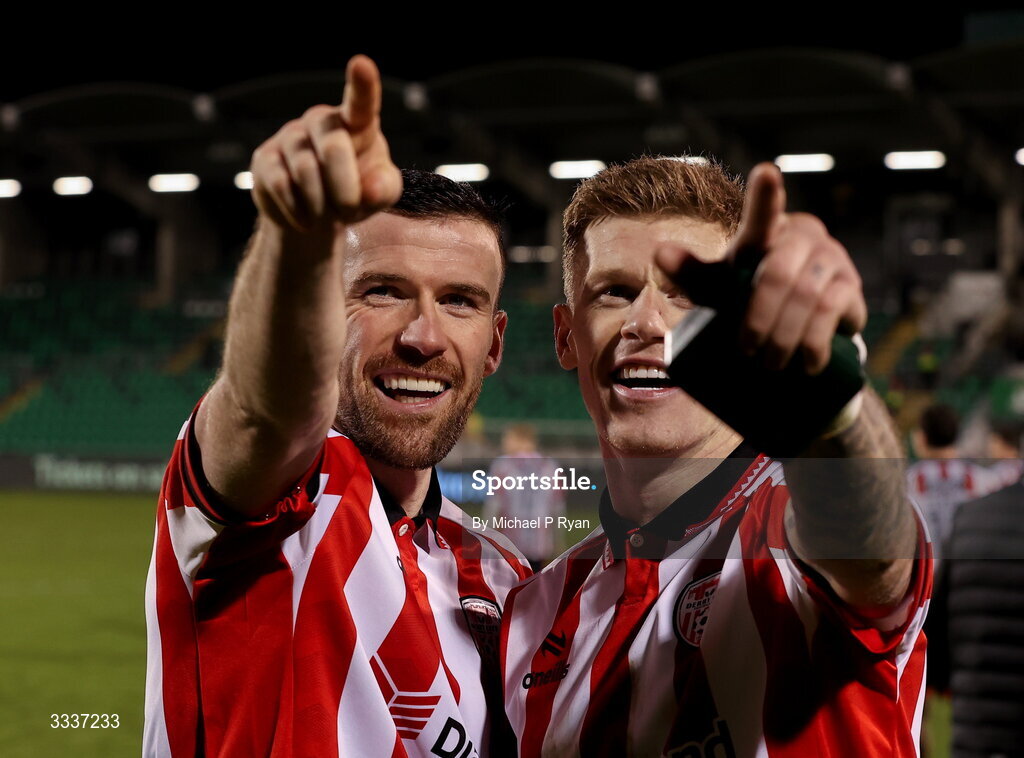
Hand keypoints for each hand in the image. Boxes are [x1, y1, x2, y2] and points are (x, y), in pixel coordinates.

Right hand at [250, 55, 402, 232]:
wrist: (318, 214)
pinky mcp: (265, 158)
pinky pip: (281, 186)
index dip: (361, 84)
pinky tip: (306, 220)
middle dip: (345, 190)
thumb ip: (383, 188)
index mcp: (356, 123)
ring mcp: (290, 136)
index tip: (361, 63)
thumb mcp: (380, 194)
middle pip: (333, 148)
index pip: (360, 101)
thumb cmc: (358, 192)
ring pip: (305, 171)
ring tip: (327, 217)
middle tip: (350, 212)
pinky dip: (298, 211)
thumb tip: (370, 189)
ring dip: (321, 205)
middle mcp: (321, 121)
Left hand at [658, 162, 866, 373]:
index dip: (765, 197)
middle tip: (748, 351)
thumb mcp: (717, 288)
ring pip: (807, 295)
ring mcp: (831, 256)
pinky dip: (814, 342)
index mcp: (766, 231)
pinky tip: (807, 362)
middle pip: (777, 274)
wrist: (797, 328)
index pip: (762, 215)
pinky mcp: (850, 284)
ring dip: (785, 336)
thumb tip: (660, 252)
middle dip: (759, 319)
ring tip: (771, 364)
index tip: (765, 173)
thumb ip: (692, 272)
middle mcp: (802, 234)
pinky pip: (833, 310)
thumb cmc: (748, 297)